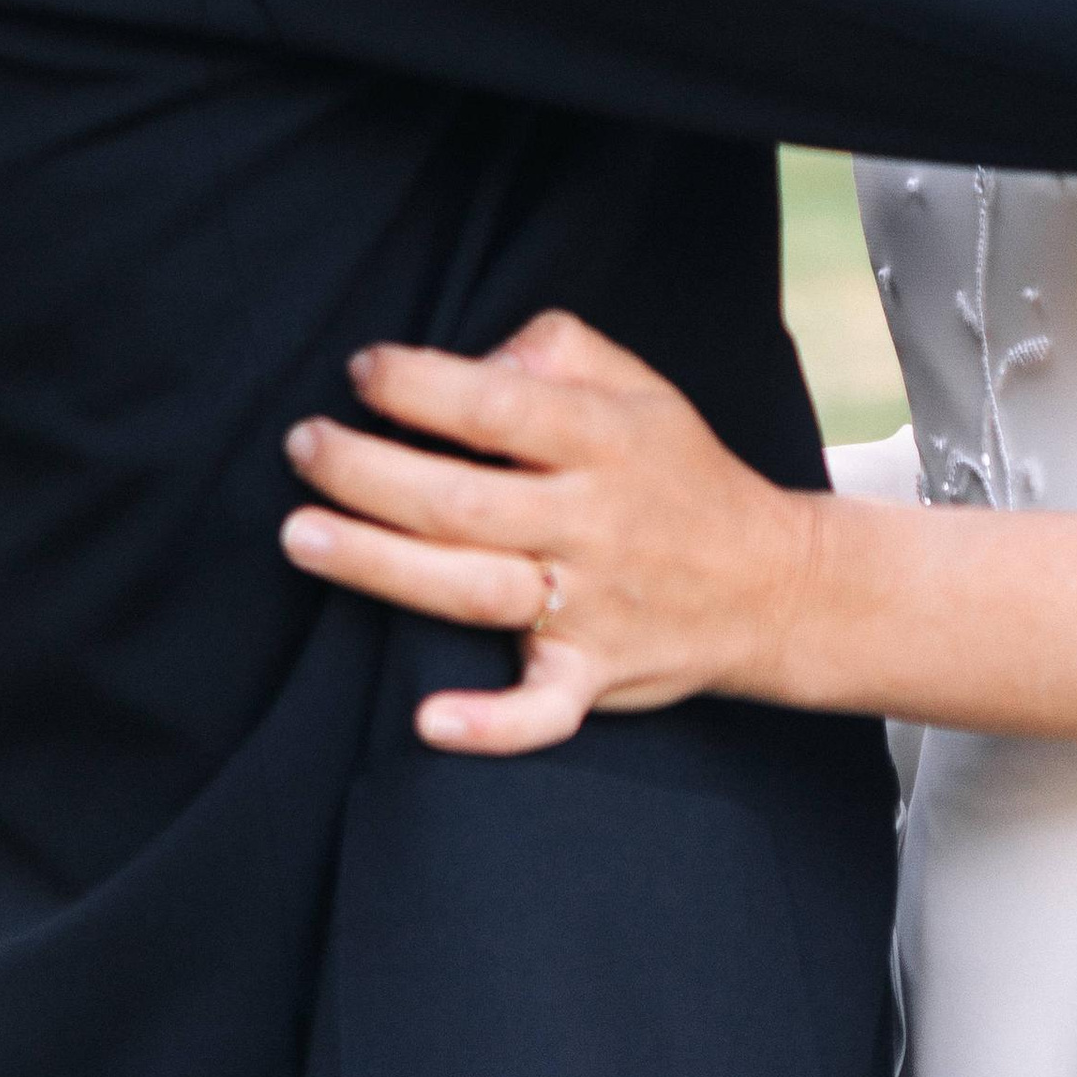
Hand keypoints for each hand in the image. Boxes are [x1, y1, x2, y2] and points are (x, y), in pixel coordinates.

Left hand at [278, 311, 815, 754]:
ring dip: (382, 566)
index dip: (422, 384)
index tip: (361, 369)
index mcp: (605, 442)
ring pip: (474, 591)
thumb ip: (559, 352)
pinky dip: (491, 724)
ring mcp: (593, 606)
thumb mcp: (642, 389)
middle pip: (463, 500)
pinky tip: (429, 722)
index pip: (500, 405)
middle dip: (368, 471)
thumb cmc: (683, 475)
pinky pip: (542, 710)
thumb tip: (474, 356)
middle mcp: (594, 522)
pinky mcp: (593, 676)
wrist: (774, 584)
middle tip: (303, 445)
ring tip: (303, 536)